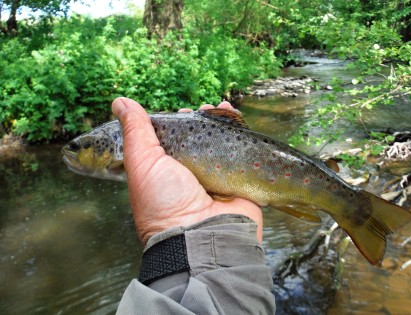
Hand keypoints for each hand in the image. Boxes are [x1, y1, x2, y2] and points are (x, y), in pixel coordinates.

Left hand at [112, 97, 262, 243]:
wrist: (203, 236)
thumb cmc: (165, 203)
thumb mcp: (143, 163)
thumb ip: (135, 132)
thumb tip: (119, 102)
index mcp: (163, 173)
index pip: (170, 141)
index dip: (175, 123)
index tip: (180, 112)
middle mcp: (188, 176)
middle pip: (196, 139)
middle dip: (199, 121)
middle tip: (202, 110)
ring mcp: (214, 178)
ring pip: (218, 143)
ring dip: (219, 123)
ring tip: (220, 109)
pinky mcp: (236, 181)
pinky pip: (239, 151)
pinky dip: (239, 133)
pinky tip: (235, 117)